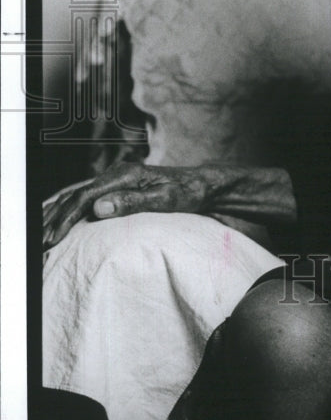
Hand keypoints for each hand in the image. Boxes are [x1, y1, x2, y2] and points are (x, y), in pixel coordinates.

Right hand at [42, 163, 209, 249]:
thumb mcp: (165, 199)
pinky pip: (83, 194)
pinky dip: (66, 205)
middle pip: (75, 195)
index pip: (85, 197)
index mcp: (125, 175)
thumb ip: (132, 202)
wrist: (201, 184)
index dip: (66, 218)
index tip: (53, 239)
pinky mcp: (117, 185)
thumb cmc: (187, 193)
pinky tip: (56, 215)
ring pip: (75, 193)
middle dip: (55, 219)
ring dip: (56, 212)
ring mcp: (115, 178)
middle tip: (41, 245)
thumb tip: (98, 207)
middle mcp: (116, 174)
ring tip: (40, 233)